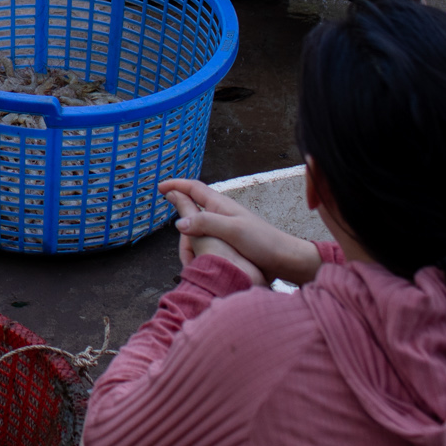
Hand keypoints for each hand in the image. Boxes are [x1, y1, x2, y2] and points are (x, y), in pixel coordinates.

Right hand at [161, 178, 321, 285]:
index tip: (160, 188)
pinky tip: (199, 257)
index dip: (176, 186)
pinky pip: (206, 238)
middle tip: (175, 235)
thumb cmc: (263, 242)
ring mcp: (226, 227)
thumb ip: (206, 224)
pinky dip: (198, 244)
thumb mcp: (232, 230)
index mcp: (221, 205)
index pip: (194, 188)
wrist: (285, 259)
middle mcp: (222, 213)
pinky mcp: (230, 241)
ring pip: (199, 225)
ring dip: (189, 236)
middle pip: (193, 207)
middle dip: (180, 215)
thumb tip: (179, 223)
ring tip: (187, 255)